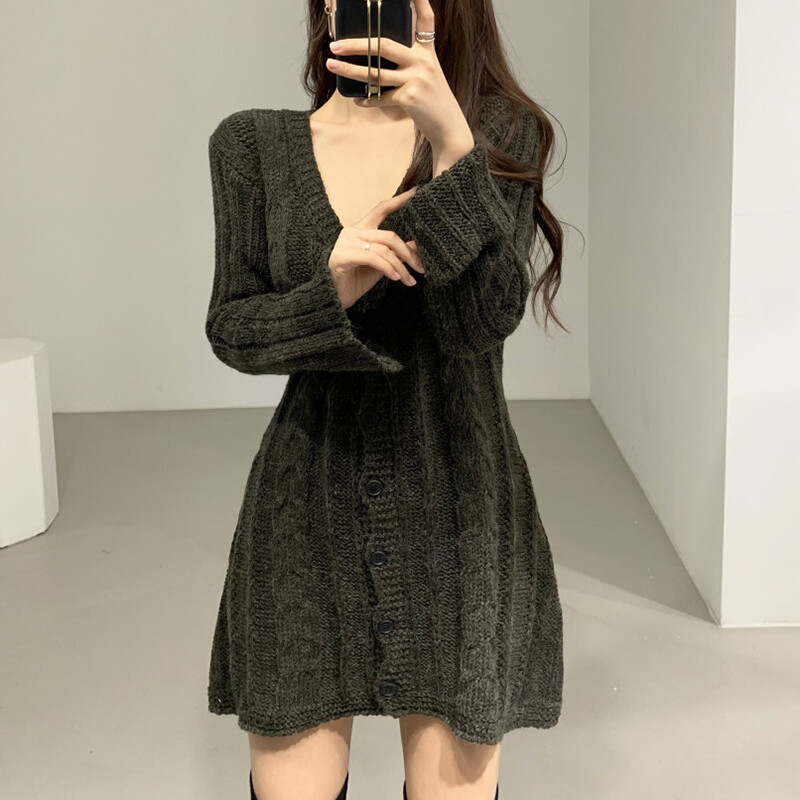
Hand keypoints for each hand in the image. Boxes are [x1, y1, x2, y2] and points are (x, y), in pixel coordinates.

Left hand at [326, 0, 474, 159]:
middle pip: (384, 45)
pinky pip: (381, 97)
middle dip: (356, 44)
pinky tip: (357, 100)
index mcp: (426, 52)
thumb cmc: (433, 101)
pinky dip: (368, 100)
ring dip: (350, 70)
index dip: (419, 1)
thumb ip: (410, 61)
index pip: (425, 20)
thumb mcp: (427, 74)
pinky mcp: (410, 98)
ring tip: (332, 65)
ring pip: (375, 72)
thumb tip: (380, 55)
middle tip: (335, 44)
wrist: (448, 126)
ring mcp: (416, 79)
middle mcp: (422, 61)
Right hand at [327, 187, 425, 309]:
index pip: (381, 209)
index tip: (415, 192)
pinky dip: (388, 269)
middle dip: (408, 253)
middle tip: (421, 268)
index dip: (398, 201)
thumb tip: (416, 245)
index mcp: (361, 230)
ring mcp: (346, 242)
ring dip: (400, 267)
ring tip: (409, 280)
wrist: (333, 298)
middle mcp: (353, 232)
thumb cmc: (354, 281)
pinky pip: (373, 258)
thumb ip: (394, 254)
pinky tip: (396, 278)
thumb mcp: (380, 266)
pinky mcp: (342, 256)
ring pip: (383, 249)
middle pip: (389, 236)